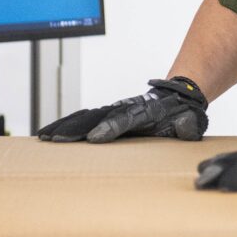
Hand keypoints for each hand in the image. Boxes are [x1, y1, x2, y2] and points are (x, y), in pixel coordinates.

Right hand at [36, 77, 207, 142]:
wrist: (178, 96)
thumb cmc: (184, 114)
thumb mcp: (191, 121)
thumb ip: (187, 126)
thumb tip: (183, 127)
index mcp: (146, 111)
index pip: (124, 119)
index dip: (110, 128)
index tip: (94, 138)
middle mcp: (126, 108)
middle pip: (97, 116)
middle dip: (76, 128)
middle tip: (55, 139)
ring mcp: (116, 110)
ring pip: (87, 116)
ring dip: (65, 126)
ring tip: (44, 137)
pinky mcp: (109, 115)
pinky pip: (85, 119)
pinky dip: (68, 125)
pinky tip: (51, 134)